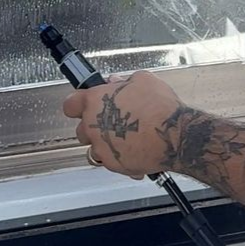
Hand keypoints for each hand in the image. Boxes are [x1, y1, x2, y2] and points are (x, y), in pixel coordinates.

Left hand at [63, 71, 183, 177]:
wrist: (173, 136)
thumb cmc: (158, 107)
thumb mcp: (143, 80)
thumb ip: (125, 81)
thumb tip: (118, 82)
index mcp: (95, 102)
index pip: (71, 104)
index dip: (77, 102)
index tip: (83, 102)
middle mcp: (93, 127)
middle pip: (81, 128)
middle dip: (93, 124)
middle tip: (112, 118)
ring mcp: (102, 149)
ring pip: (95, 147)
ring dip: (106, 141)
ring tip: (126, 135)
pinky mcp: (114, 165)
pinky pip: (112, 159)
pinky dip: (120, 155)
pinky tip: (137, 146)